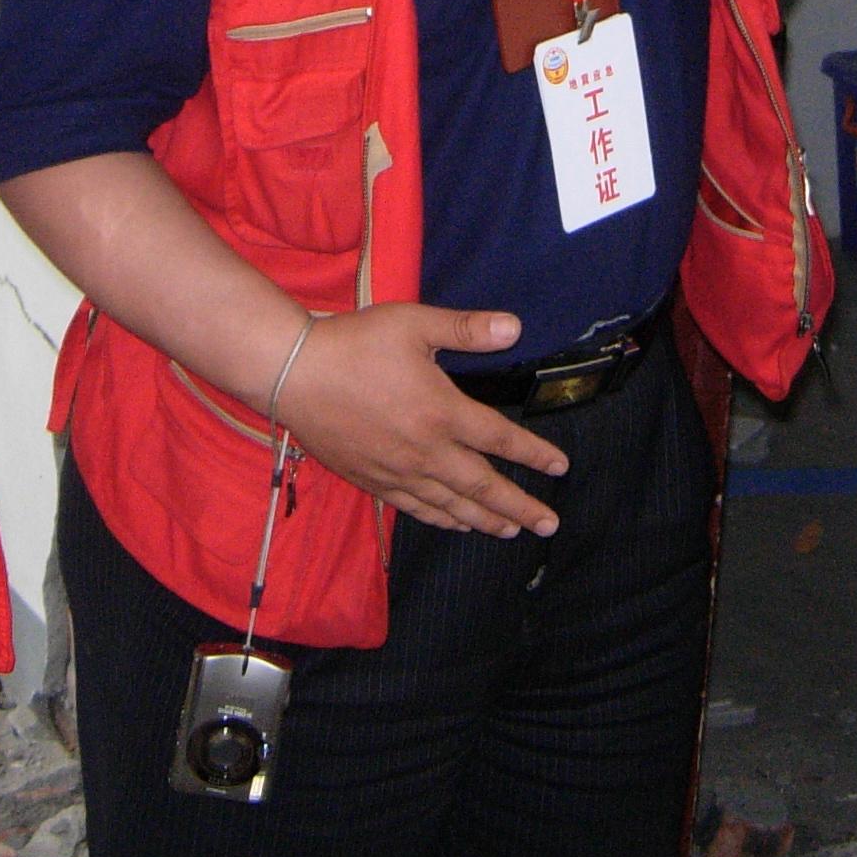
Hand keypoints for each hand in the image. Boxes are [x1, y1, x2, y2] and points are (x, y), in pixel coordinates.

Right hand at [270, 305, 569, 537]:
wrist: (295, 374)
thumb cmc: (356, 343)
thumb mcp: (415, 324)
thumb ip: (467, 329)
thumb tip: (516, 328)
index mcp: (442, 412)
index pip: (500, 440)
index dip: (534, 454)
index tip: (560, 467)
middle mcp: (426, 451)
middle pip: (483, 487)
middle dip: (520, 506)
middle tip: (549, 524)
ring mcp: (399, 472)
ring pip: (452, 505)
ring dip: (486, 520)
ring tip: (511, 531)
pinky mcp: (373, 481)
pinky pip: (417, 509)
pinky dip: (443, 519)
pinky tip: (456, 524)